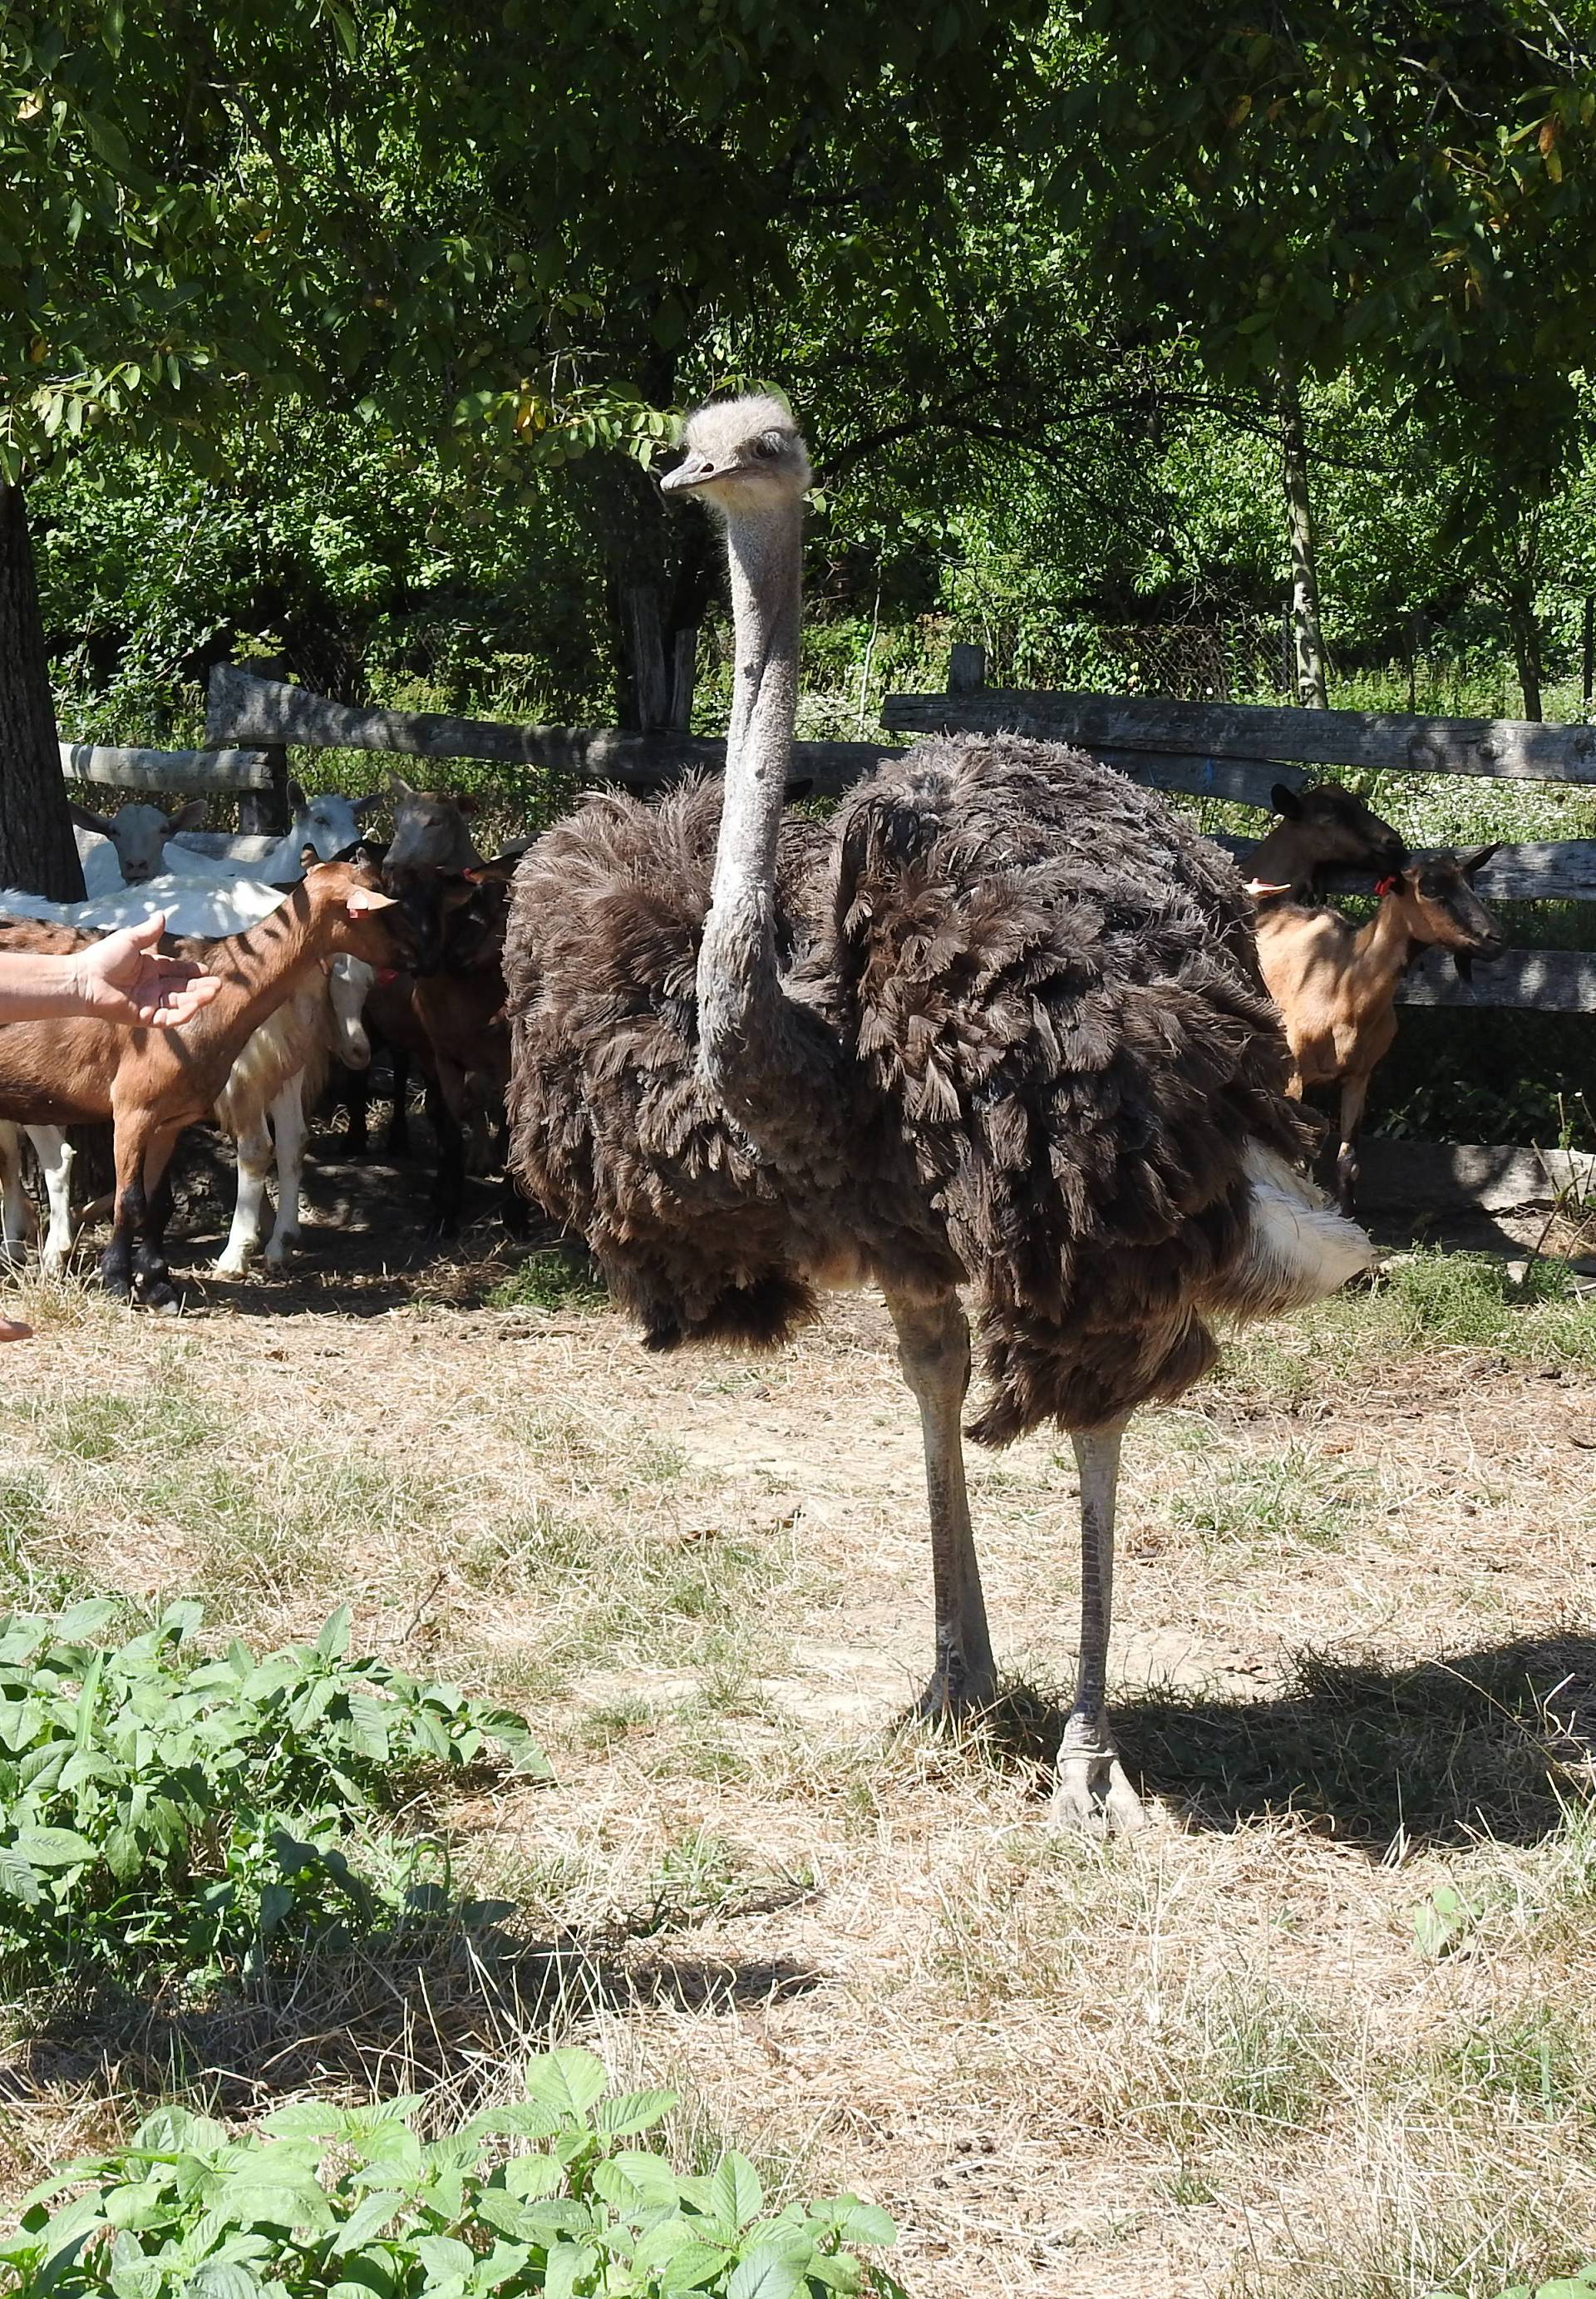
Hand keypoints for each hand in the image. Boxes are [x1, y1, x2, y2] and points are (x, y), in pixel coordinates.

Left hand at [69, 916, 220, 1027]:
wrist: (84, 979)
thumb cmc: (103, 958)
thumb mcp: (130, 940)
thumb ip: (149, 931)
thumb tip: (162, 915)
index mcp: (148, 968)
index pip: (175, 971)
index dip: (191, 971)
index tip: (206, 971)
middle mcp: (151, 987)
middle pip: (182, 989)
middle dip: (200, 987)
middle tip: (218, 985)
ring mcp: (148, 1003)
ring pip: (179, 1003)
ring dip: (197, 999)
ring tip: (212, 992)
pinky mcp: (144, 1017)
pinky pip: (168, 1017)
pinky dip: (183, 1013)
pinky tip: (195, 1005)